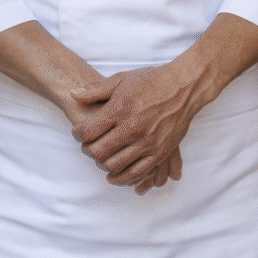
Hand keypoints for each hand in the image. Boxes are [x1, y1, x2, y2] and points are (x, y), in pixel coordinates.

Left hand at [70, 65, 197, 190]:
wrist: (183, 88)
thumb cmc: (151, 81)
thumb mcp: (122, 79)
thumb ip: (96, 89)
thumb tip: (73, 94)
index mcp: (120, 109)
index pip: (88, 131)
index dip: (78, 134)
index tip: (78, 132)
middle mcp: (132, 128)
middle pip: (98, 152)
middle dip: (87, 151)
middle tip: (88, 146)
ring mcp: (147, 143)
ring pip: (114, 165)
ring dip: (102, 165)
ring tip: (101, 158)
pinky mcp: (159, 153)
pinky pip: (137, 173)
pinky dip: (122, 178)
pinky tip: (115, 175)